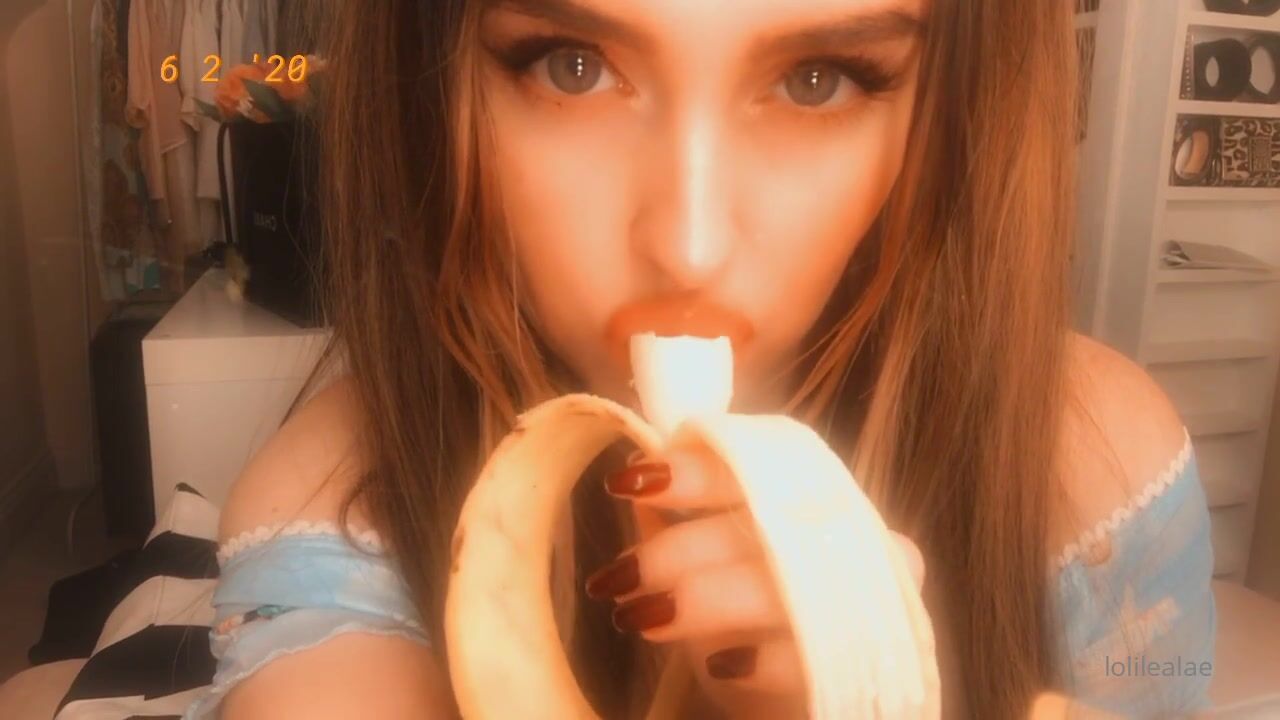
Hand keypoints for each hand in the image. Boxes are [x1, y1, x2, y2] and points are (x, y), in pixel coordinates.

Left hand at [586, 445, 926, 718]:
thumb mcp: (717, 574)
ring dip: (699, 599)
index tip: (628, 481)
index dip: (691, 470)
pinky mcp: (858, 660)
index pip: (757, 464)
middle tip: (617, 578)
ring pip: (775, 583)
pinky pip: (806, 654)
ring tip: (642, 618)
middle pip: (759, 523)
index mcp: (808, 501)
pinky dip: (759, 659)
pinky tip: (721, 665)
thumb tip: (637, 474)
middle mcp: (843, 538)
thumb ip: (686, 526)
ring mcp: (858, 597)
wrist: (823, 696)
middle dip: (675, 549)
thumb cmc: (763, 628)